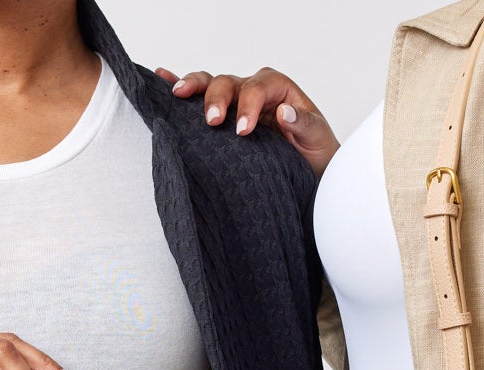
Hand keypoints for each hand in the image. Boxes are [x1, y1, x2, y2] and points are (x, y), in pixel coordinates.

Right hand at [154, 66, 338, 176]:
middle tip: (213, 122)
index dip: (248, 105)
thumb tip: (283, 114)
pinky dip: (183, 87)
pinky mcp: (225, 119)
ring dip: (195, 90)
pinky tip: (165, 82)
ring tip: (179, 96)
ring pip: (212, 85)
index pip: (258, 87)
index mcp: (278, 89)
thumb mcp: (318, 139)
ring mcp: (237, 103)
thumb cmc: (315, 154)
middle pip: (230, 83)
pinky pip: (201, 98)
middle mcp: (254, 91)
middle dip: (218, 99)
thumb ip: (303, 124)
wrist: (310, 174)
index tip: (243, 131)